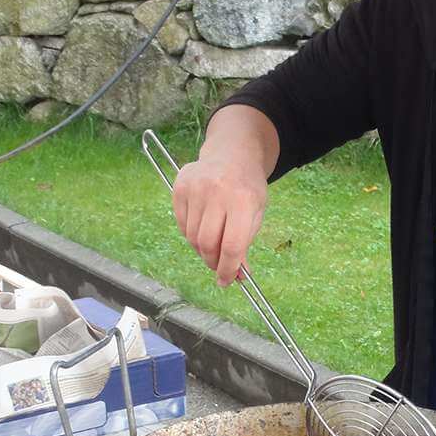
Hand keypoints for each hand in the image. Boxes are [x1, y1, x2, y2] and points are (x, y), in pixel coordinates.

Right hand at [172, 155, 267, 286]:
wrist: (232, 155)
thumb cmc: (247, 188)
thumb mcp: (256, 214)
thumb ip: (245, 244)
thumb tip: (236, 275)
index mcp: (243, 201)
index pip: (232, 245)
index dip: (228, 269)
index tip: (226, 281)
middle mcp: (218, 193)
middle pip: (208, 244)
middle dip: (213, 262)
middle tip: (219, 267)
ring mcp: (196, 188)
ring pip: (192, 237)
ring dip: (202, 249)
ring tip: (213, 243)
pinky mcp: (179, 187)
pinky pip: (181, 224)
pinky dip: (191, 234)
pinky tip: (202, 227)